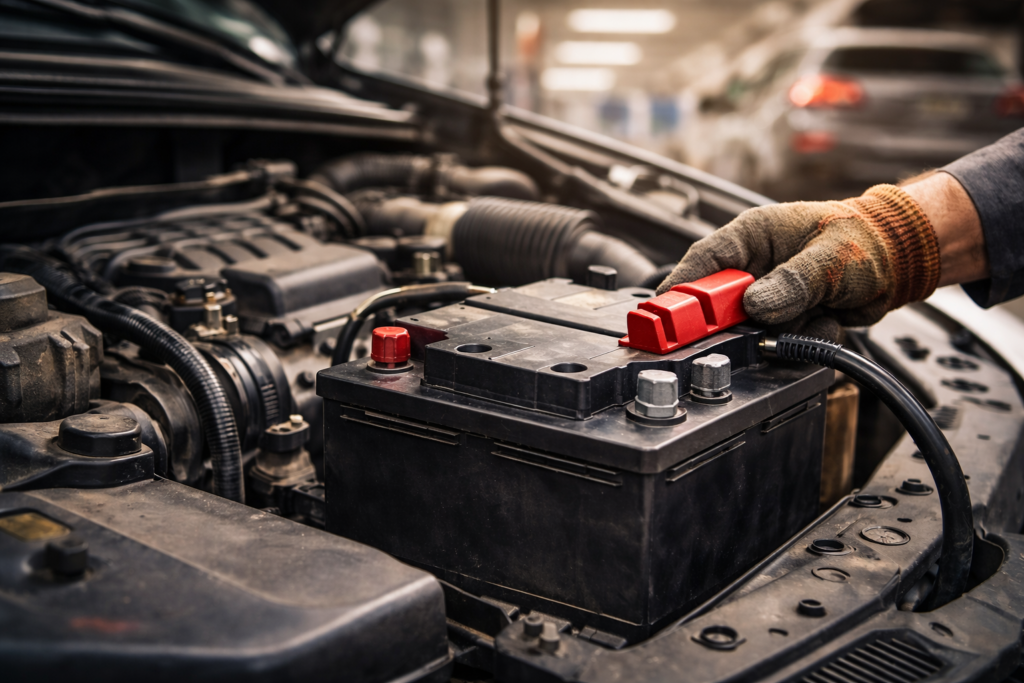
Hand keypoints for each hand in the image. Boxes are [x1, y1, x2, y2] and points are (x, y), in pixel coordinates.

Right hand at [657, 184, 946, 340]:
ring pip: (751, 332)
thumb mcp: (831, 256)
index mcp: (752, 236)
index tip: (667, 318)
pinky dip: (805, 340)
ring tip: (817, 314)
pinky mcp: (784, 320)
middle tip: (755, 330)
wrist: (899, 258)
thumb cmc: (865, 239)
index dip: (681, 292)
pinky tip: (828, 319)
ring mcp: (767, 296)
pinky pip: (779, 344)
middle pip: (717, 307)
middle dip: (737, 325)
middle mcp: (753, 268)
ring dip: (782, 334)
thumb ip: (794, 281)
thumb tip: (757, 306)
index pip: (702, 264)